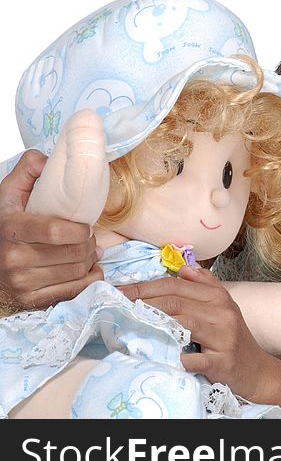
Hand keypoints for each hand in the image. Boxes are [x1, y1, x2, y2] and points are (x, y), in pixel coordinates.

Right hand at [0, 150, 101, 311]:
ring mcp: (23, 283)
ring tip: (87, 251)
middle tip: (89, 238)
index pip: (57, 231)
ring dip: (91, 259)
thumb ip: (28, 171)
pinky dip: (90, 277)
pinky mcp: (33, 300)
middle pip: (74, 252)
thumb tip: (49, 159)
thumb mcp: (8, 196)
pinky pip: (78, 289)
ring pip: (78, 270)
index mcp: (11, 230)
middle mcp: (14, 259)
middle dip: (89, 243)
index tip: (85, 227)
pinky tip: (85, 268)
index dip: (80, 230)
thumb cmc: (3, 227)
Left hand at [117, 266, 272, 399]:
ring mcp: (223, 337)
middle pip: (175, 302)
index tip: (118, 290)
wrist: (257, 370)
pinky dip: (174, 358)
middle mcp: (222, 313)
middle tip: (114, 305)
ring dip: (152, 325)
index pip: (176, 285)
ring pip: (182, 324)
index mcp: (219, 297)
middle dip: (141, 301)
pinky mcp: (222, 362)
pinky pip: (193, 359)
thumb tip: (184, 269)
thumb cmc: (233, 339)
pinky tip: (156, 358)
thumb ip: (206, 286)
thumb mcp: (224, 308)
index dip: (145, 286)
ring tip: (127, 326)